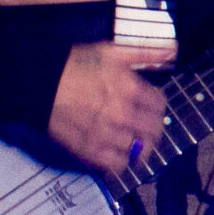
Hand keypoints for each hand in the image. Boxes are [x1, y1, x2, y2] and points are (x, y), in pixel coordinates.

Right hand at [48, 42, 176, 176]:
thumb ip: (145, 52)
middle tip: (147, 125)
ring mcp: (106, 135)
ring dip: (140, 145)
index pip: (159, 104)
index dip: (157, 104)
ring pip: (139, 150)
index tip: (151, 105)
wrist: (40, 83)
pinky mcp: (90, 151)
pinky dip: (122, 161)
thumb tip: (173, 49)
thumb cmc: (74, 64)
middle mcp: (121, 114)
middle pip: (153, 130)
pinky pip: (117, 165)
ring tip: (134, 139)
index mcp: (129, 88)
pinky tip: (119, 152)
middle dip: (153, 127)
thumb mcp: (111, 51)